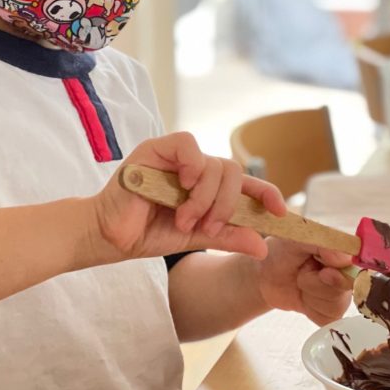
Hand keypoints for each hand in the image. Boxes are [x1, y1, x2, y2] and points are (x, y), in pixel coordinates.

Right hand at [93, 132, 286, 262]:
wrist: (110, 237)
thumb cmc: (148, 232)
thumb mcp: (196, 238)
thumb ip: (227, 236)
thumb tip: (262, 245)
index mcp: (207, 186)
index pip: (246, 183)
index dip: (267, 192)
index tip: (280, 212)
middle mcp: (195, 168)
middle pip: (233, 172)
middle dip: (226, 204)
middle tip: (207, 226)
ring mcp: (176, 157)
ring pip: (214, 163)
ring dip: (205, 197)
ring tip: (184, 218)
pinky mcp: (156, 149)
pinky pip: (187, 144)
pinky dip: (192, 165)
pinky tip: (183, 185)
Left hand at [254, 239, 353, 325]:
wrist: (265, 277)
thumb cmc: (281, 252)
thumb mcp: (296, 239)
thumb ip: (321, 244)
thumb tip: (345, 259)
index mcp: (343, 249)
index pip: (358, 265)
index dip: (340, 273)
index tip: (322, 272)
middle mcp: (348, 271)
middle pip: (345, 288)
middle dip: (316, 283)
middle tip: (302, 271)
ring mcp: (342, 293)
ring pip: (336, 305)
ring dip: (311, 295)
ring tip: (301, 281)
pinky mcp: (332, 311)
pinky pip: (329, 319)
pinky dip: (311, 310)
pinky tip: (303, 298)